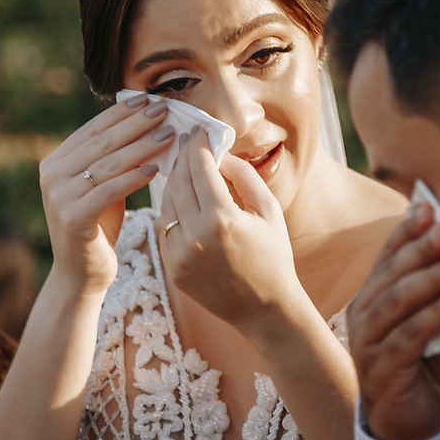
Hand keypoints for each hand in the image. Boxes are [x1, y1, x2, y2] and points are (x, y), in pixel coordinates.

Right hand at [39, 95, 173, 292]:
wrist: (82, 272)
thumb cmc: (99, 226)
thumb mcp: (102, 186)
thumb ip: (112, 159)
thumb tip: (145, 122)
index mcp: (55, 162)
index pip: (93, 129)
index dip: (121, 113)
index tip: (148, 99)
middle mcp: (51, 175)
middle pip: (102, 143)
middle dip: (135, 124)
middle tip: (163, 110)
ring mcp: (59, 196)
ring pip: (108, 164)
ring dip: (141, 146)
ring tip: (168, 134)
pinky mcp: (73, 217)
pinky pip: (110, 190)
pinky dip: (135, 177)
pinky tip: (157, 168)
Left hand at [159, 129, 308, 335]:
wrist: (264, 308)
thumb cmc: (273, 255)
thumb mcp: (269, 210)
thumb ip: (244, 176)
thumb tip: (220, 154)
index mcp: (222, 219)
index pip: (200, 169)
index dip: (198, 146)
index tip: (198, 131)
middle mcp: (195, 236)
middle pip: (179, 182)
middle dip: (183, 158)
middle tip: (187, 142)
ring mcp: (180, 254)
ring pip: (166, 204)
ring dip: (173, 182)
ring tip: (182, 167)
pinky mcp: (173, 268)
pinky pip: (165, 228)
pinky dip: (171, 209)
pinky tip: (180, 197)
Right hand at [346, 203, 439, 439]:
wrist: (426, 426)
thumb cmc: (436, 367)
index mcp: (375, 296)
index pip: (388, 256)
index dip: (407, 231)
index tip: (431, 207)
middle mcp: (364, 315)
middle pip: (390, 274)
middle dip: (421, 248)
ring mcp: (367, 343)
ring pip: (396, 301)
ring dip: (431, 278)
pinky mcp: (380, 370)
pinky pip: (409, 336)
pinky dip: (437, 313)